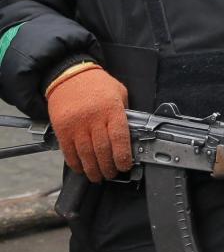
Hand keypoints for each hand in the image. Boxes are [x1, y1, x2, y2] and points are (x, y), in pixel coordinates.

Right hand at [46, 64, 131, 182]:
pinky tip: (82, 169)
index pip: (119, 138)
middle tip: (112, 174)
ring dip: (93, 169)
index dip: (123, 156)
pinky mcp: (62, 129)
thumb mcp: (119, 92)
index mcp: (111, 109)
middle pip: (103, 150)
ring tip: (98, 176)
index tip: (125, 165)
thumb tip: (133, 134)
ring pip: (86, 154)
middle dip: (109, 167)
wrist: (68, 75)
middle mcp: (93, 119)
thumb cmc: (97, 84)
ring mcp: (76, 125)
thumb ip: (125, 112)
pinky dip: (76, 164)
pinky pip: (69, 152)